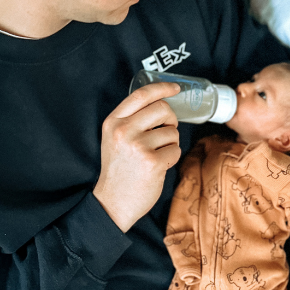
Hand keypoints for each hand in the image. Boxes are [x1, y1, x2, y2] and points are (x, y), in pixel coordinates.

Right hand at [93, 82, 180, 231]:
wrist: (113, 202)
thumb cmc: (119, 169)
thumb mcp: (114, 138)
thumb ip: (131, 119)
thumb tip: (162, 103)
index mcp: (113, 122)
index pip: (141, 95)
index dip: (162, 88)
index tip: (175, 88)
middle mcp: (124, 131)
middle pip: (162, 109)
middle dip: (171, 120)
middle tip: (166, 132)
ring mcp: (138, 146)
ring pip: (172, 131)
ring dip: (170, 143)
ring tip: (156, 155)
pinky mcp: (153, 162)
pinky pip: (176, 150)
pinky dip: (171, 158)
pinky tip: (158, 166)